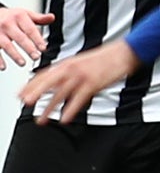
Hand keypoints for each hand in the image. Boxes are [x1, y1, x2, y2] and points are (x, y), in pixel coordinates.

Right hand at [0, 7, 53, 67]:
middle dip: (29, 48)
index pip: (30, 29)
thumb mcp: (24, 14)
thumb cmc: (10, 16)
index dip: (38, 39)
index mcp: (19, 17)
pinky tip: (4, 67)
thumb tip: (52, 18)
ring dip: (15, 55)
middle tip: (36, 57)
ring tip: (23, 63)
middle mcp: (7, 23)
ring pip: (7, 45)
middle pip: (20, 38)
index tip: (43, 48)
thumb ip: (39, 18)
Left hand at [21, 41, 140, 123]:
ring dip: (49, 108)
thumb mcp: (82, 61)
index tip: (21, 94)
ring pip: (60, 94)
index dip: (31, 85)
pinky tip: (64, 119)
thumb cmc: (106, 58)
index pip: (44, 75)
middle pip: (48, 83)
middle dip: (34, 93)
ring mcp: (82, 76)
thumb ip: (68, 71)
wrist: (125, 53)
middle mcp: (71, 69)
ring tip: (41, 120)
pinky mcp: (93, 84)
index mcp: (68, 63)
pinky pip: (78, 99)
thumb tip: (56, 81)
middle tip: (24, 103)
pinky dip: (70, 110)